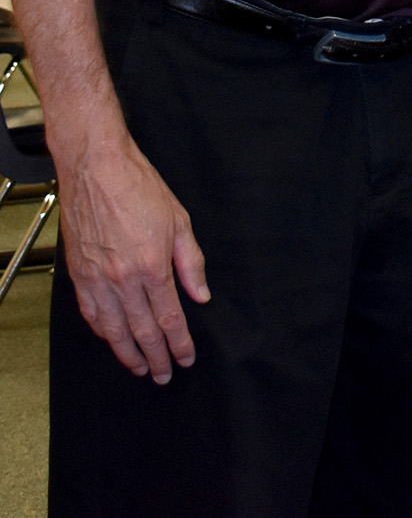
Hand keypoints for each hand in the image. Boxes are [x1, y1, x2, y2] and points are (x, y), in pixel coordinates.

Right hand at [57, 131, 208, 381]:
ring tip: (140, 368)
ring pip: (112, 329)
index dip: (179, 342)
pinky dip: (102, 333)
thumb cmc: (140, 189)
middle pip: (141, 330)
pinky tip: (112, 341)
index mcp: (152, 265)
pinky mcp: (77, 275)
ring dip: (127, 353)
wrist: (97, 169)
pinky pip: (91, 314)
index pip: (169, 317)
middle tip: (164, 375)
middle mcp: (122, 278)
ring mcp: (96, 279)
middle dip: (156, 356)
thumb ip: (191, 263)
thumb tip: (201, 295)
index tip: (187, 358)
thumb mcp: (180, 221)